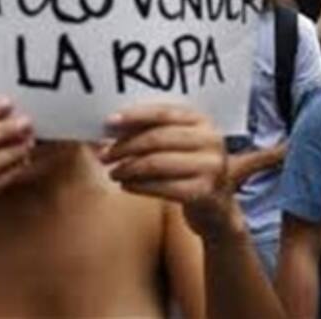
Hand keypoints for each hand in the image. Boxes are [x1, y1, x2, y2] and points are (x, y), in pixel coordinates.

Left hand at [102, 104, 245, 241]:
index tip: (109, 122)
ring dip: (128, 167)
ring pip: (156, 163)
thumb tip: (113, 125)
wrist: (216, 208)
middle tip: (104, 154)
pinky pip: (161, 186)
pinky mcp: (204, 192)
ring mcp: (211, 167)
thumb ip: (153, 131)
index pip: (163, 112)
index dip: (134, 116)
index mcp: (203, 121)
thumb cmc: (189, 169)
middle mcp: (211, 140)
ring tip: (113, 171)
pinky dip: (138, 185)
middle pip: (157, 138)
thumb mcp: (180, 144)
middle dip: (125, 146)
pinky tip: (125, 185)